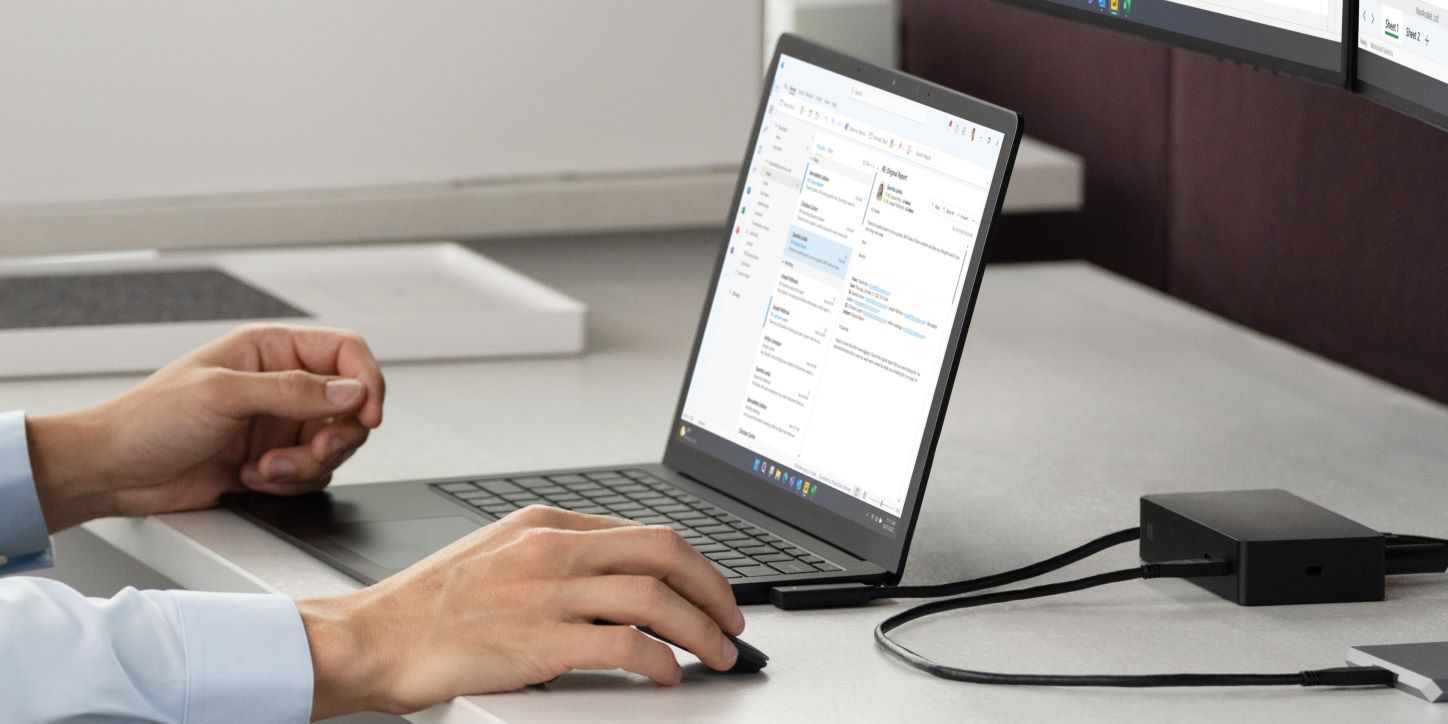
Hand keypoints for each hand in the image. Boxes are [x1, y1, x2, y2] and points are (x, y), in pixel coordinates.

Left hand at [27, 324, 385, 530]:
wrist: (113, 472)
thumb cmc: (148, 420)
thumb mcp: (222, 395)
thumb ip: (293, 391)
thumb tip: (350, 390)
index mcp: (271, 350)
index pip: (346, 353)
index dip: (366, 381)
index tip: (366, 414)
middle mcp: (281, 384)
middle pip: (349, 406)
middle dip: (335, 436)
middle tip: (312, 451)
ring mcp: (279, 424)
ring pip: (334, 445)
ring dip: (306, 465)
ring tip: (265, 467)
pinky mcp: (273, 460)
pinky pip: (312, 474)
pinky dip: (289, 483)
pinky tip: (252, 477)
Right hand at [298, 506, 746, 717]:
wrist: (371, 636)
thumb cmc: (426, 606)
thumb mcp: (496, 556)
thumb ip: (554, 558)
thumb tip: (614, 583)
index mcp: (544, 524)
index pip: (642, 531)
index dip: (691, 563)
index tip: (710, 589)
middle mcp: (551, 549)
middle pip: (663, 551)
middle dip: (713, 587)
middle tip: (733, 618)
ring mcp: (547, 593)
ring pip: (655, 596)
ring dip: (700, 627)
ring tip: (718, 651)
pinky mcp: (540, 641)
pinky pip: (626, 645)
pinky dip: (661, 660)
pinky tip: (670, 675)